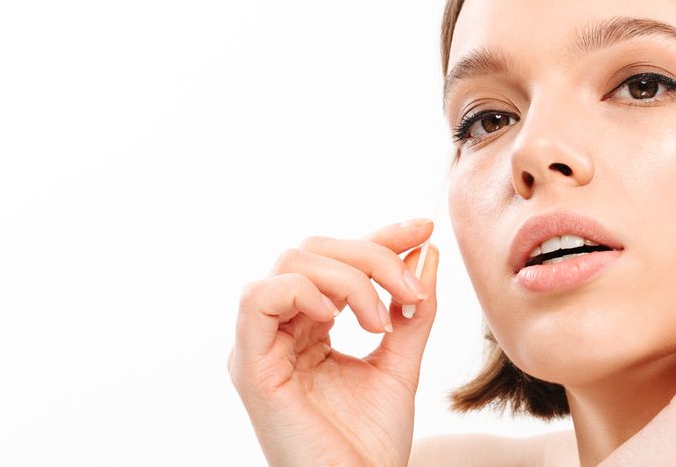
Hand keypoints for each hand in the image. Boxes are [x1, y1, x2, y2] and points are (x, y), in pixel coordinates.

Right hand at [228, 219, 440, 466]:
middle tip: (412, 293)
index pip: (336, 261)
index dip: (379, 237)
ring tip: (381, 321)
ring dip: (348, 278)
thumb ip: (412, 312)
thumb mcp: (401, 363)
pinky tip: (338, 318)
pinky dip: (304, 292)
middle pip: (312, 251)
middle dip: (372, 257)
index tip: (424, 229)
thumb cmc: (370, 445)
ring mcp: (259, 347)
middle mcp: (277, 332)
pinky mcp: (249, 367)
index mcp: (306, 330)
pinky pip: (258, 299)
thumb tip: (426, 252)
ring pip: (290, 264)